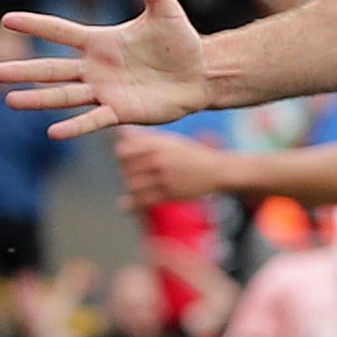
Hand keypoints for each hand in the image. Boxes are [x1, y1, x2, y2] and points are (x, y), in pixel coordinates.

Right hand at [0, 0, 210, 139]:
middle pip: (53, 69)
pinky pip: (93, 120)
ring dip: (38, 98)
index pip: (61, 31)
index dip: (36, 25)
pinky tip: (53, 132)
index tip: (7, 19)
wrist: (201, 73)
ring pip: (65, 95)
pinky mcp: (120, 111)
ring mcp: (105, 91)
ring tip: (10, 101)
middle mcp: (96, 67)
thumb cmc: (180, 40)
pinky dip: (75, 126)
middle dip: (25, 71)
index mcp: (100, 41)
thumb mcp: (164, 7)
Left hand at [115, 128, 230, 208]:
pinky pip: (143, 200)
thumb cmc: (191, 154)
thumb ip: (145, 138)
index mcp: (157, 145)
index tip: (127, 159)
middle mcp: (159, 160)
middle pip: (126, 168)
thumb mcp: (170, 140)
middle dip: (127, 171)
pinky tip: (125, 204)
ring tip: (137, 185)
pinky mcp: (169, 194)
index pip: (124, 151)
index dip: (122, 156)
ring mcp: (164, 178)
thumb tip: (120, 132)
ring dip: (131, 186)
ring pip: (132, 185)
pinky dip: (131, 203)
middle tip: (135, 173)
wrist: (216, 171)